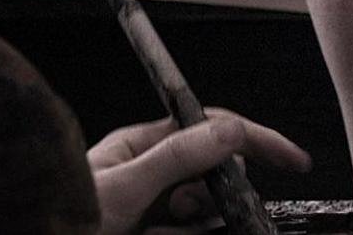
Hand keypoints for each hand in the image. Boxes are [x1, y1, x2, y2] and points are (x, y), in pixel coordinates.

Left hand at [89, 108, 311, 234]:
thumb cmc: (60, 217)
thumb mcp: (122, 187)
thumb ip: (177, 157)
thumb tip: (228, 132)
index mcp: (142, 146)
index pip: (210, 129)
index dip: (254, 140)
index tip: (292, 159)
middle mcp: (151, 175)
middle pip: (213, 175)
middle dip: (215, 196)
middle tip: (183, 214)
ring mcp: (153, 210)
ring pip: (204, 214)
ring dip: (193, 226)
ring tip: (158, 233)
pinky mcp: (158, 234)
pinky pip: (191, 234)